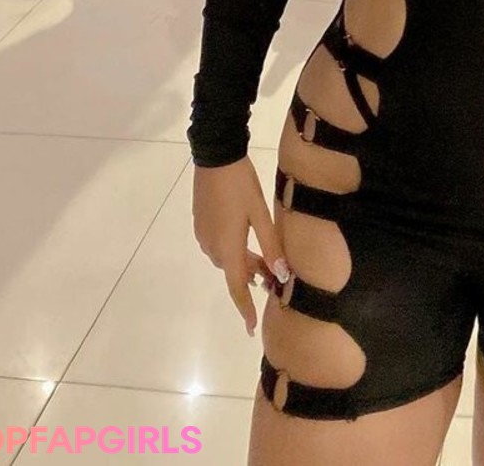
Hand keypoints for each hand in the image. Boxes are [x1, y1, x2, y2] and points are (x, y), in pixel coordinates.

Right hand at [192, 157, 289, 337]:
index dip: (245, 309)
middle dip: (253, 279)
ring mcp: (204, 235)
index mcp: (228, 248)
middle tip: (276, 278)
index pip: (237, 288)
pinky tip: (247, 241)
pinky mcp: (201, 223)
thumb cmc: (242, 185)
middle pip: (234, 272)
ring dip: (245, 263)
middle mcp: (212, 247)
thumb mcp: (260, 214)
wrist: (216, 156)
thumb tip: (282, 275)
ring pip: (227, 259)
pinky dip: (234, 250)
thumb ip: (271, 246)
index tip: (251, 328)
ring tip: (266, 260)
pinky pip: (219, 246)